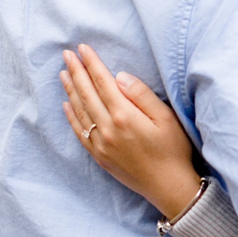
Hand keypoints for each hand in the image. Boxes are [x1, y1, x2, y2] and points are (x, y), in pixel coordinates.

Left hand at [59, 44, 200, 218]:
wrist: (169, 187)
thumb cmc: (173, 150)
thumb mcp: (166, 118)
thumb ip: (141, 95)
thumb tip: (119, 77)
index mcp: (124, 116)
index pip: (103, 83)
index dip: (91, 64)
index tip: (82, 49)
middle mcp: (108, 129)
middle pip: (87, 94)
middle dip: (76, 72)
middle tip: (67, 55)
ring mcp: (101, 145)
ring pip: (80, 112)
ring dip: (71, 90)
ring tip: (63, 73)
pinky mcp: (100, 157)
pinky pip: (80, 132)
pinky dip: (71, 116)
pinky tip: (67, 105)